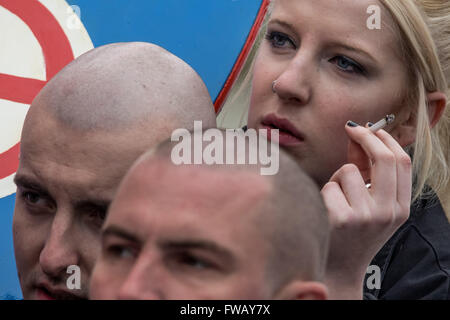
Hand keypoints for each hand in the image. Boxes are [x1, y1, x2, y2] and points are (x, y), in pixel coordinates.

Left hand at [320, 122, 411, 298]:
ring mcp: (366, 216)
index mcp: (400, 208)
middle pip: (384, 158)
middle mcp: (388, 212)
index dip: (386, 140)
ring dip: (337, 178)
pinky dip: (325, 193)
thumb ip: (367, 171)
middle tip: (351, 128)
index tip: (371, 129)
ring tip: (335, 199)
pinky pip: (329, 186)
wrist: (338, 268)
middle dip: (366, 136)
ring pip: (348, 170)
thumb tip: (358, 136)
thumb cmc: (352, 232)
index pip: (403, 162)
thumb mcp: (369, 205)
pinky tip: (326, 211)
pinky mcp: (342, 219)